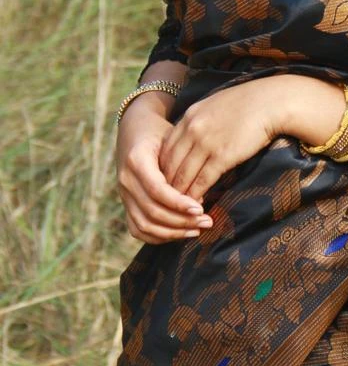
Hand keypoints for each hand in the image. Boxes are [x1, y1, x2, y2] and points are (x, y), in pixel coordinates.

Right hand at [115, 99, 213, 244]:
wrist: (134, 128)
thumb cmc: (160, 132)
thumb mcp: (172, 138)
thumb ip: (182, 165)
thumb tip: (198, 197)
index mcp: (136, 160)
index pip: (157, 190)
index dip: (178, 203)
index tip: (200, 208)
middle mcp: (125, 180)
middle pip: (152, 211)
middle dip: (181, 221)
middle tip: (207, 221)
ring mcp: (123, 194)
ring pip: (144, 225)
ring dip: (172, 232)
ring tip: (197, 229)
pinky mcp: (125, 203)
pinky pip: (137, 228)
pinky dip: (158, 236)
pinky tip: (180, 234)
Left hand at [158, 77, 283, 199]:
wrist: (272, 101)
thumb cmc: (249, 103)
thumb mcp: (215, 105)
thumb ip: (199, 121)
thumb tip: (192, 139)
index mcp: (189, 116)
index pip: (166, 148)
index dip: (163, 168)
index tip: (166, 181)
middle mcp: (192, 129)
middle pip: (169, 164)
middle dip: (166, 185)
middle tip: (168, 200)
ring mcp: (206, 143)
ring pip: (183, 176)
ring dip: (179, 195)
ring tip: (180, 208)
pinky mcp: (222, 156)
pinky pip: (202, 181)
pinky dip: (196, 195)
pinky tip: (197, 204)